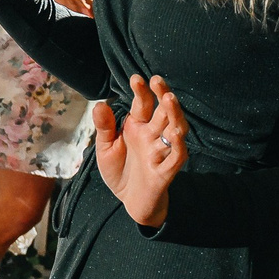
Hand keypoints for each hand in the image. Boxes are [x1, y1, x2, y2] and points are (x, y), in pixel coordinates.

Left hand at [92, 74, 186, 227]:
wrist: (128, 200)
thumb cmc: (119, 170)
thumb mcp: (105, 147)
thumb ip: (104, 127)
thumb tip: (101, 104)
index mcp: (138, 126)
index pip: (143, 104)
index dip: (141, 91)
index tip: (136, 78)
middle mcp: (152, 136)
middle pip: (162, 112)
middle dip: (162, 95)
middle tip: (157, 80)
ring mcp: (161, 152)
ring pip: (174, 130)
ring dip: (174, 115)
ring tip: (170, 99)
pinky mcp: (166, 171)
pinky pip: (176, 157)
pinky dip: (178, 145)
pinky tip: (176, 133)